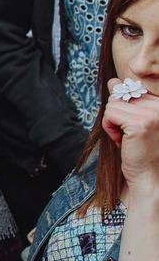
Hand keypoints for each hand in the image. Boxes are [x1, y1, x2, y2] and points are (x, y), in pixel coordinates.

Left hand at [102, 78, 158, 198]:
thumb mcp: (137, 122)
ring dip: (112, 123)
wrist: (150, 178)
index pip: (132, 88)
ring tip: (127, 139)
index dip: (125, 108)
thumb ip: (129, 100)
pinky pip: (109, 113)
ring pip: (112, 103)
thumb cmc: (142, 151)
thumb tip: (113, 81)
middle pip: (120, 93)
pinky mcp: (140, 124)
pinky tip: (122, 142)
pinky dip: (109, 127)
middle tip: (130, 135)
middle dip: (118, 115)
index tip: (136, 128)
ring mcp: (152, 114)